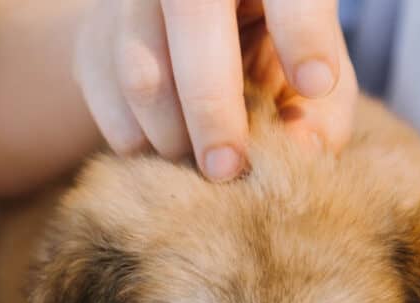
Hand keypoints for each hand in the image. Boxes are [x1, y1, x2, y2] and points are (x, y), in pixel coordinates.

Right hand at [74, 0, 357, 180]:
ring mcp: (132, 0)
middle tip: (227, 168)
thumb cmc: (276, 55)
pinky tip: (171, 151)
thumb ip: (324, 111)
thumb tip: (303, 151)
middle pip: (191, 13)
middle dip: (211, 105)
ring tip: (205, 165)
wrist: (190, 36)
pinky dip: (137, 140)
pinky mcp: (95, 38)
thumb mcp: (317, 71)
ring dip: (171, 133)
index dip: (301, 31)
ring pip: (140, 68)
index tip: (314, 82)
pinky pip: (105, 98)